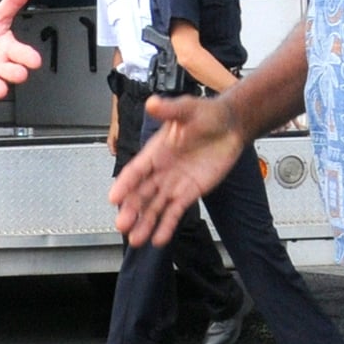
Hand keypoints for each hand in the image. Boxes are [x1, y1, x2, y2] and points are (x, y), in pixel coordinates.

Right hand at [108, 95, 244, 246]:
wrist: (230, 126)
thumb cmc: (207, 114)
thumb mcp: (188, 109)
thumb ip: (170, 110)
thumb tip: (153, 103)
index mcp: (155, 151)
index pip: (136, 170)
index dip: (125, 183)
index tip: (114, 197)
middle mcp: (160, 170)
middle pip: (141, 193)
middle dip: (131, 209)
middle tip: (122, 225)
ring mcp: (174, 183)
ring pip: (155, 207)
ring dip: (145, 222)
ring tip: (136, 240)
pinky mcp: (189, 193)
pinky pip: (175, 212)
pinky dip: (167, 226)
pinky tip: (158, 240)